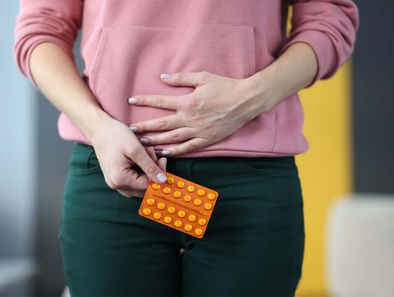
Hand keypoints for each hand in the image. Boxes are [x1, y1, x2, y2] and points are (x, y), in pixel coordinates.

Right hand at [89, 114, 167, 197]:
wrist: (99, 128)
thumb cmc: (115, 136)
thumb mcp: (136, 150)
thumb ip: (150, 167)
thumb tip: (163, 181)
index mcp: (120, 179)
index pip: (147, 185)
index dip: (158, 173)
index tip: (162, 159)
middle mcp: (115, 184)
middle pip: (143, 187)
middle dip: (152, 171)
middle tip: (152, 154)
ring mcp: (114, 182)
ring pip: (139, 183)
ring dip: (147, 170)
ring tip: (145, 153)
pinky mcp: (115, 177)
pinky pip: (133, 179)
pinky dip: (140, 169)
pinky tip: (140, 157)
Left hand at [128, 71, 260, 155]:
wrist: (246, 101)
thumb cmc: (225, 87)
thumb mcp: (203, 77)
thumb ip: (182, 78)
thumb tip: (163, 77)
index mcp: (188, 102)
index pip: (160, 102)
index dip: (145, 101)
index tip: (131, 101)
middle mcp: (190, 119)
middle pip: (162, 124)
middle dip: (144, 127)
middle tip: (130, 131)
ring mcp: (198, 131)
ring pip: (172, 138)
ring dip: (155, 141)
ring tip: (142, 144)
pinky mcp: (206, 139)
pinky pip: (188, 147)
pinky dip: (175, 151)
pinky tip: (164, 153)